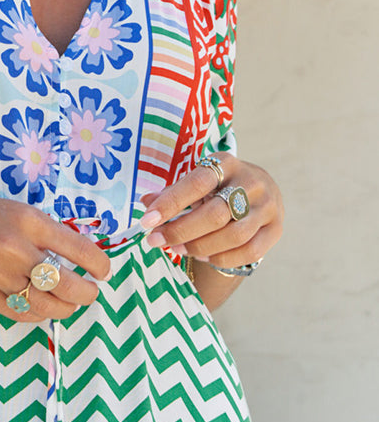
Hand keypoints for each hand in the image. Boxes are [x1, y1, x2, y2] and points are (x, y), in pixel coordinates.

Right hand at [0, 176, 110, 322]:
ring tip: (69, 303)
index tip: (103, 270)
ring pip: (45, 305)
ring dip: (65, 308)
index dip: (100, 265)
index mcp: (29, 220)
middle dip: (87, 293)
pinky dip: (36, 314)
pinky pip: (18, 313)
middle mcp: (15, 247)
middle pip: (68, 285)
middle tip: (91, 291)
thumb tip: (76, 254)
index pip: (81, 250)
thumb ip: (42, 231)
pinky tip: (40, 307)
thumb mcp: (13, 208)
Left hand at [140, 156, 283, 268]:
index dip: (171, 203)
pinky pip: (249, 252)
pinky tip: (203, 256)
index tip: (147, 220)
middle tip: (156, 241)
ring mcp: (267, 207)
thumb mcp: (198, 180)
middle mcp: (251, 183)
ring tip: (177, 248)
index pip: (197, 183)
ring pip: (233, 236)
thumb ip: (173, 192)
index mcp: (227, 163)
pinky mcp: (275, 229)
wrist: (261, 190)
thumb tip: (146, 204)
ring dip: (199, 247)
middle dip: (181, 231)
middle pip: (215, 214)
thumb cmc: (219, 185)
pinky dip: (222, 258)